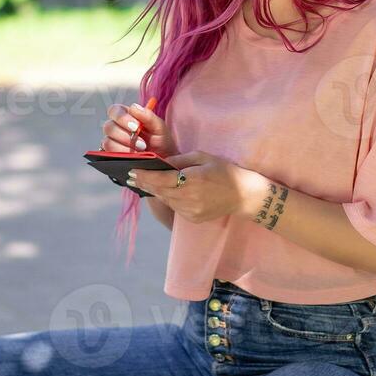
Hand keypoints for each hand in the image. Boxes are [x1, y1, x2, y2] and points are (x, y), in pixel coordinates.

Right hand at [102, 101, 177, 157]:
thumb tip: (134, 107)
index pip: (115, 111)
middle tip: (142, 144)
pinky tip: (133, 156)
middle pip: (108, 127)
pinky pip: (109, 154)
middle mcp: (117, 128)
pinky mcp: (112, 155)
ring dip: (124, 147)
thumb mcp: (160, 128)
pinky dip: (122, 154)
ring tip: (140, 151)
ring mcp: (113, 142)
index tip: (136, 126)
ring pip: (107, 141)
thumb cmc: (162, 142)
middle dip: (125, 135)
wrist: (165, 161)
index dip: (122, 117)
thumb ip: (149, 116)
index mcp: (127, 116)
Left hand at [128, 151, 267, 223]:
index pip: (161, 179)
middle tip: (132, 176)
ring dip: (156, 191)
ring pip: (165, 200)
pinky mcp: (193, 218)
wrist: (243, 195)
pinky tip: (167, 191)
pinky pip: (175, 207)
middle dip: (145, 183)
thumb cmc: (224, 171)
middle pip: (160, 191)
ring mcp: (191, 211)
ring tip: (146, 182)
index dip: (144, 176)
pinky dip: (169, 198)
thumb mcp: (202, 157)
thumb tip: (159, 163)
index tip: (131, 172)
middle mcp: (189, 198)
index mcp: (192, 180)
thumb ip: (179, 160)